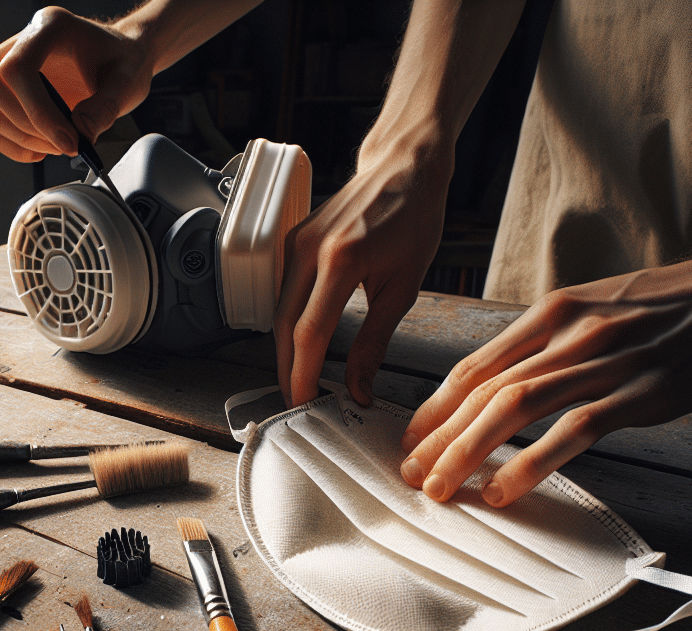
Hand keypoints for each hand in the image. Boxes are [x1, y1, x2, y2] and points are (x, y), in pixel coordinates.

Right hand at [0, 7, 152, 160]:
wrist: (122, 61)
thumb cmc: (122, 63)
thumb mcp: (126, 83)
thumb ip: (105, 109)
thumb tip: (80, 134)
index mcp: (49, 27)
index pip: (17, 66)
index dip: (38, 111)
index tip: (70, 141)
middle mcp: (22, 42)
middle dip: (27, 124)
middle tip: (67, 142)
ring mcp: (11, 67)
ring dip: (18, 137)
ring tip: (57, 145)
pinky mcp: (10, 94)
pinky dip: (12, 144)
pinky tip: (42, 148)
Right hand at [274, 143, 452, 407]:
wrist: (404, 165)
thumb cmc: (413, 217)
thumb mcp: (403, 288)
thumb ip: (374, 344)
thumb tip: (357, 389)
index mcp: (341, 260)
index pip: (310, 333)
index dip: (303, 375)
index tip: (305, 404)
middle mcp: (310, 249)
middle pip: (284, 328)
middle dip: (288, 372)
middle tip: (298, 404)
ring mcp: (296, 243)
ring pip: (279, 313)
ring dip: (285, 352)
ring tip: (300, 383)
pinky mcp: (293, 241)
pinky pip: (283, 293)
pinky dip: (289, 325)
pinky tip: (300, 347)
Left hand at [400, 226, 691, 505]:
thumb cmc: (664, 308)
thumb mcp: (593, 310)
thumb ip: (543, 347)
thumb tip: (494, 391)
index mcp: (551, 313)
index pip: (474, 365)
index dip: (433, 407)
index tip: (409, 438)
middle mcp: (569, 334)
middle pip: (484, 390)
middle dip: (438, 436)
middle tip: (411, 472)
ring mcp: (604, 362)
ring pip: (516, 408)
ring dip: (468, 451)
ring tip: (440, 487)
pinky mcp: (639, 393)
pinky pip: (572, 432)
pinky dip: (531, 462)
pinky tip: (504, 489)